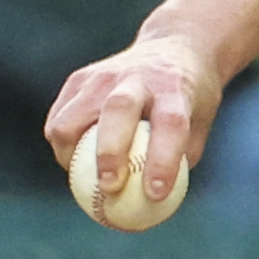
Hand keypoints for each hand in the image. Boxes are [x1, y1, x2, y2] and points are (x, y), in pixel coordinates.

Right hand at [45, 37, 223, 213]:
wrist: (173, 49)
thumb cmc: (187, 101)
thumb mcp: (198, 126)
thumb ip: (179, 163)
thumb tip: (152, 210)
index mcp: (175, 89)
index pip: (170, 124)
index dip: (162, 160)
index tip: (157, 195)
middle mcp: (137, 77)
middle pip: (118, 110)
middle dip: (110, 153)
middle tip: (110, 187)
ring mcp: (103, 75)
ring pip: (72, 116)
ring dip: (71, 155)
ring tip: (82, 179)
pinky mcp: (79, 79)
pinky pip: (59, 119)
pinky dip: (62, 147)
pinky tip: (73, 163)